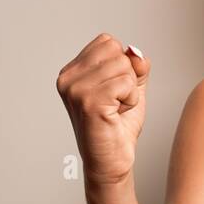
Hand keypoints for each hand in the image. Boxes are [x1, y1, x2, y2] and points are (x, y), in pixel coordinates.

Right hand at [55, 33, 149, 186]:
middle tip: (116, 102)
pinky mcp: (88, 102)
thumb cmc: (118, 127)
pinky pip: (126, 83)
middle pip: (116, 50)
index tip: (114, 91)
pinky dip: (131, 99)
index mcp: (72, 71)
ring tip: (116, 109)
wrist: (111, 161)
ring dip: (129, 90)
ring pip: (123, 66)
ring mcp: (75, 89)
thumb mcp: (130, 88)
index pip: (107, 42)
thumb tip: (135, 51)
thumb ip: (135, 66)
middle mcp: (68, 78)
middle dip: (127, 76)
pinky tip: (117, 114)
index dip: (122, 64)